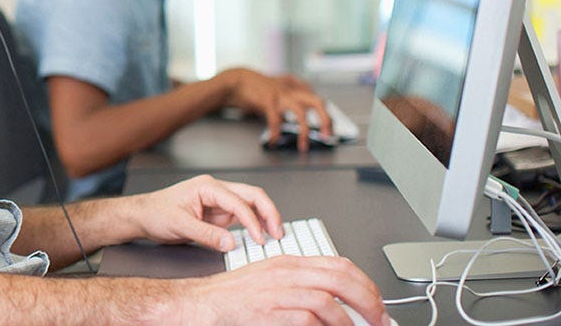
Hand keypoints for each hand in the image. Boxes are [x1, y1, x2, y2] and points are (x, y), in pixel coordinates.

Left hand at [121, 174, 283, 250]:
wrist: (143, 216)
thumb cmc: (156, 213)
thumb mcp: (179, 225)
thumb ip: (206, 234)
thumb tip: (231, 243)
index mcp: (207, 187)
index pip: (238, 202)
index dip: (252, 221)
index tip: (259, 239)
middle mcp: (216, 191)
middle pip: (252, 196)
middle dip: (269, 213)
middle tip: (278, 233)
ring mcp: (218, 202)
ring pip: (250, 205)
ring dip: (264, 218)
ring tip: (274, 236)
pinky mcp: (218, 214)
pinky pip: (242, 217)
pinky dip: (253, 225)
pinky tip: (259, 236)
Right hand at [161, 255, 389, 325]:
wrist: (202, 303)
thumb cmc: (234, 295)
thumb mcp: (271, 279)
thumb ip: (302, 284)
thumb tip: (336, 300)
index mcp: (289, 262)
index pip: (338, 264)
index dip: (365, 282)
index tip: (376, 300)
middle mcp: (286, 273)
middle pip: (340, 279)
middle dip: (368, 301)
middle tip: (380, 318)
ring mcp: (279, 292)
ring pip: (329, 301)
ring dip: (350, 321)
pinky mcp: (271, 312)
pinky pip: (309, 320)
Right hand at [218, 68, 329, 151]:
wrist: (236, 80)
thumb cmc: (256, 87)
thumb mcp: (277, 88)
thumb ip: (289, 96)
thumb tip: (299, 113)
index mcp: (294, 87)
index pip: (318, 100)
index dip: (326, 115)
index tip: (329, 129)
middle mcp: (291, 90)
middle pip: (317, 102)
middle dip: (325, 120)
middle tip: (327, 136)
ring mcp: (280, 94)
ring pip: (300, 112)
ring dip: (304, 131)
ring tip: (303, 146)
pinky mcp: (268, 100)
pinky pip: (276, 119)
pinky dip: (276, 132)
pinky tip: (275, 141)